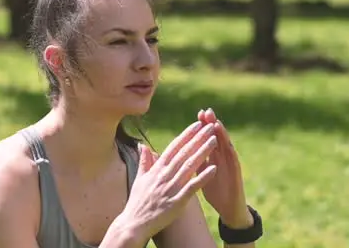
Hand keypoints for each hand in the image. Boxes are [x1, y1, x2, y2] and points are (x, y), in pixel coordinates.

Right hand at [115, 120, 218, 239]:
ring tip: (214, 140)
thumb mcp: (139, 179)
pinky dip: (202, 177)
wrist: (134, 224)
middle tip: (210, 126)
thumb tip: (143, 146)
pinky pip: (192, 187)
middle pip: (184, 153)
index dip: (186, 135)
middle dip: (198, 138)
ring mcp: (171, 188)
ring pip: (189, 166)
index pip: (174, 147)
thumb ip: (144, 161)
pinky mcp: (177, 201)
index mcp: (157, 169)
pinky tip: (213, 169)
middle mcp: (164, 175)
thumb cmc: (137, 202)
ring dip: (203, 152)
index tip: (197, 124)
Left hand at [196, 108, 249, 228]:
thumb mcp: (201, 174)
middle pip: (218, 138)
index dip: (204, 126)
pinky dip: (231, 153)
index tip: (198, 113)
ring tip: (216, 123)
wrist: (228, 210)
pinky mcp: (236, 175)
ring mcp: (231, 165)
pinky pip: (234, 163)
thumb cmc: (215, 191)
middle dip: (212, 124)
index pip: (209, 138)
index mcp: (214, 157)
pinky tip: (229, 146)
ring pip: (226, 147)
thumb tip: (183, 149)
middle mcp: (223, 158)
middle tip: (207, 111)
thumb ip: (195, 161)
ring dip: (222, 135)